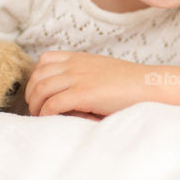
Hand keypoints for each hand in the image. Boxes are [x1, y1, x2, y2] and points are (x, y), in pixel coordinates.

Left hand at [25, 51, 148, 118]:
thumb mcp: (102, 71)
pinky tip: (50, 121)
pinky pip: (53, 104)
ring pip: (41, 90)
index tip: (39, 93)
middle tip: (36, 109)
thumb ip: (84, 75)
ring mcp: (78, 78)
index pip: (44, 60)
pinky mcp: (83, 93)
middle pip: (38, 76)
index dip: (36, 77)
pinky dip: (46, 114)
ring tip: (41, 118)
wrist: (148, 85)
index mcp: (79, 58)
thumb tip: (69, 92)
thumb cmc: (129, 84)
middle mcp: (75, 65)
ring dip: (36, 106)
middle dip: (31, 94)